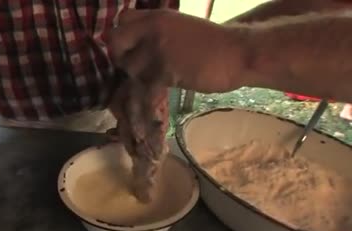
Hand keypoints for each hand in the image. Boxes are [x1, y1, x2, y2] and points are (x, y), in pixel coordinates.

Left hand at [107, 9, 246, 92]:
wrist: (237, 52)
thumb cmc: (212, 42)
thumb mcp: (180, 27)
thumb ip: (156, 33)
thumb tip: (135, 47)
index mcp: (157, 16)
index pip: (122, 19)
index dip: (122, 35)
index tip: (130, 47)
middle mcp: (153, 30)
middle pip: (116, 42)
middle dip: (120, 56)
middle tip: (135, 67)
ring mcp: (158, 51)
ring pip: (129, 67)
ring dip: (137, 76)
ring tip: (155, 78)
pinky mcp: (166, 72)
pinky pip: (145, 85)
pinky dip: (149, 91)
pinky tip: (163, 88)